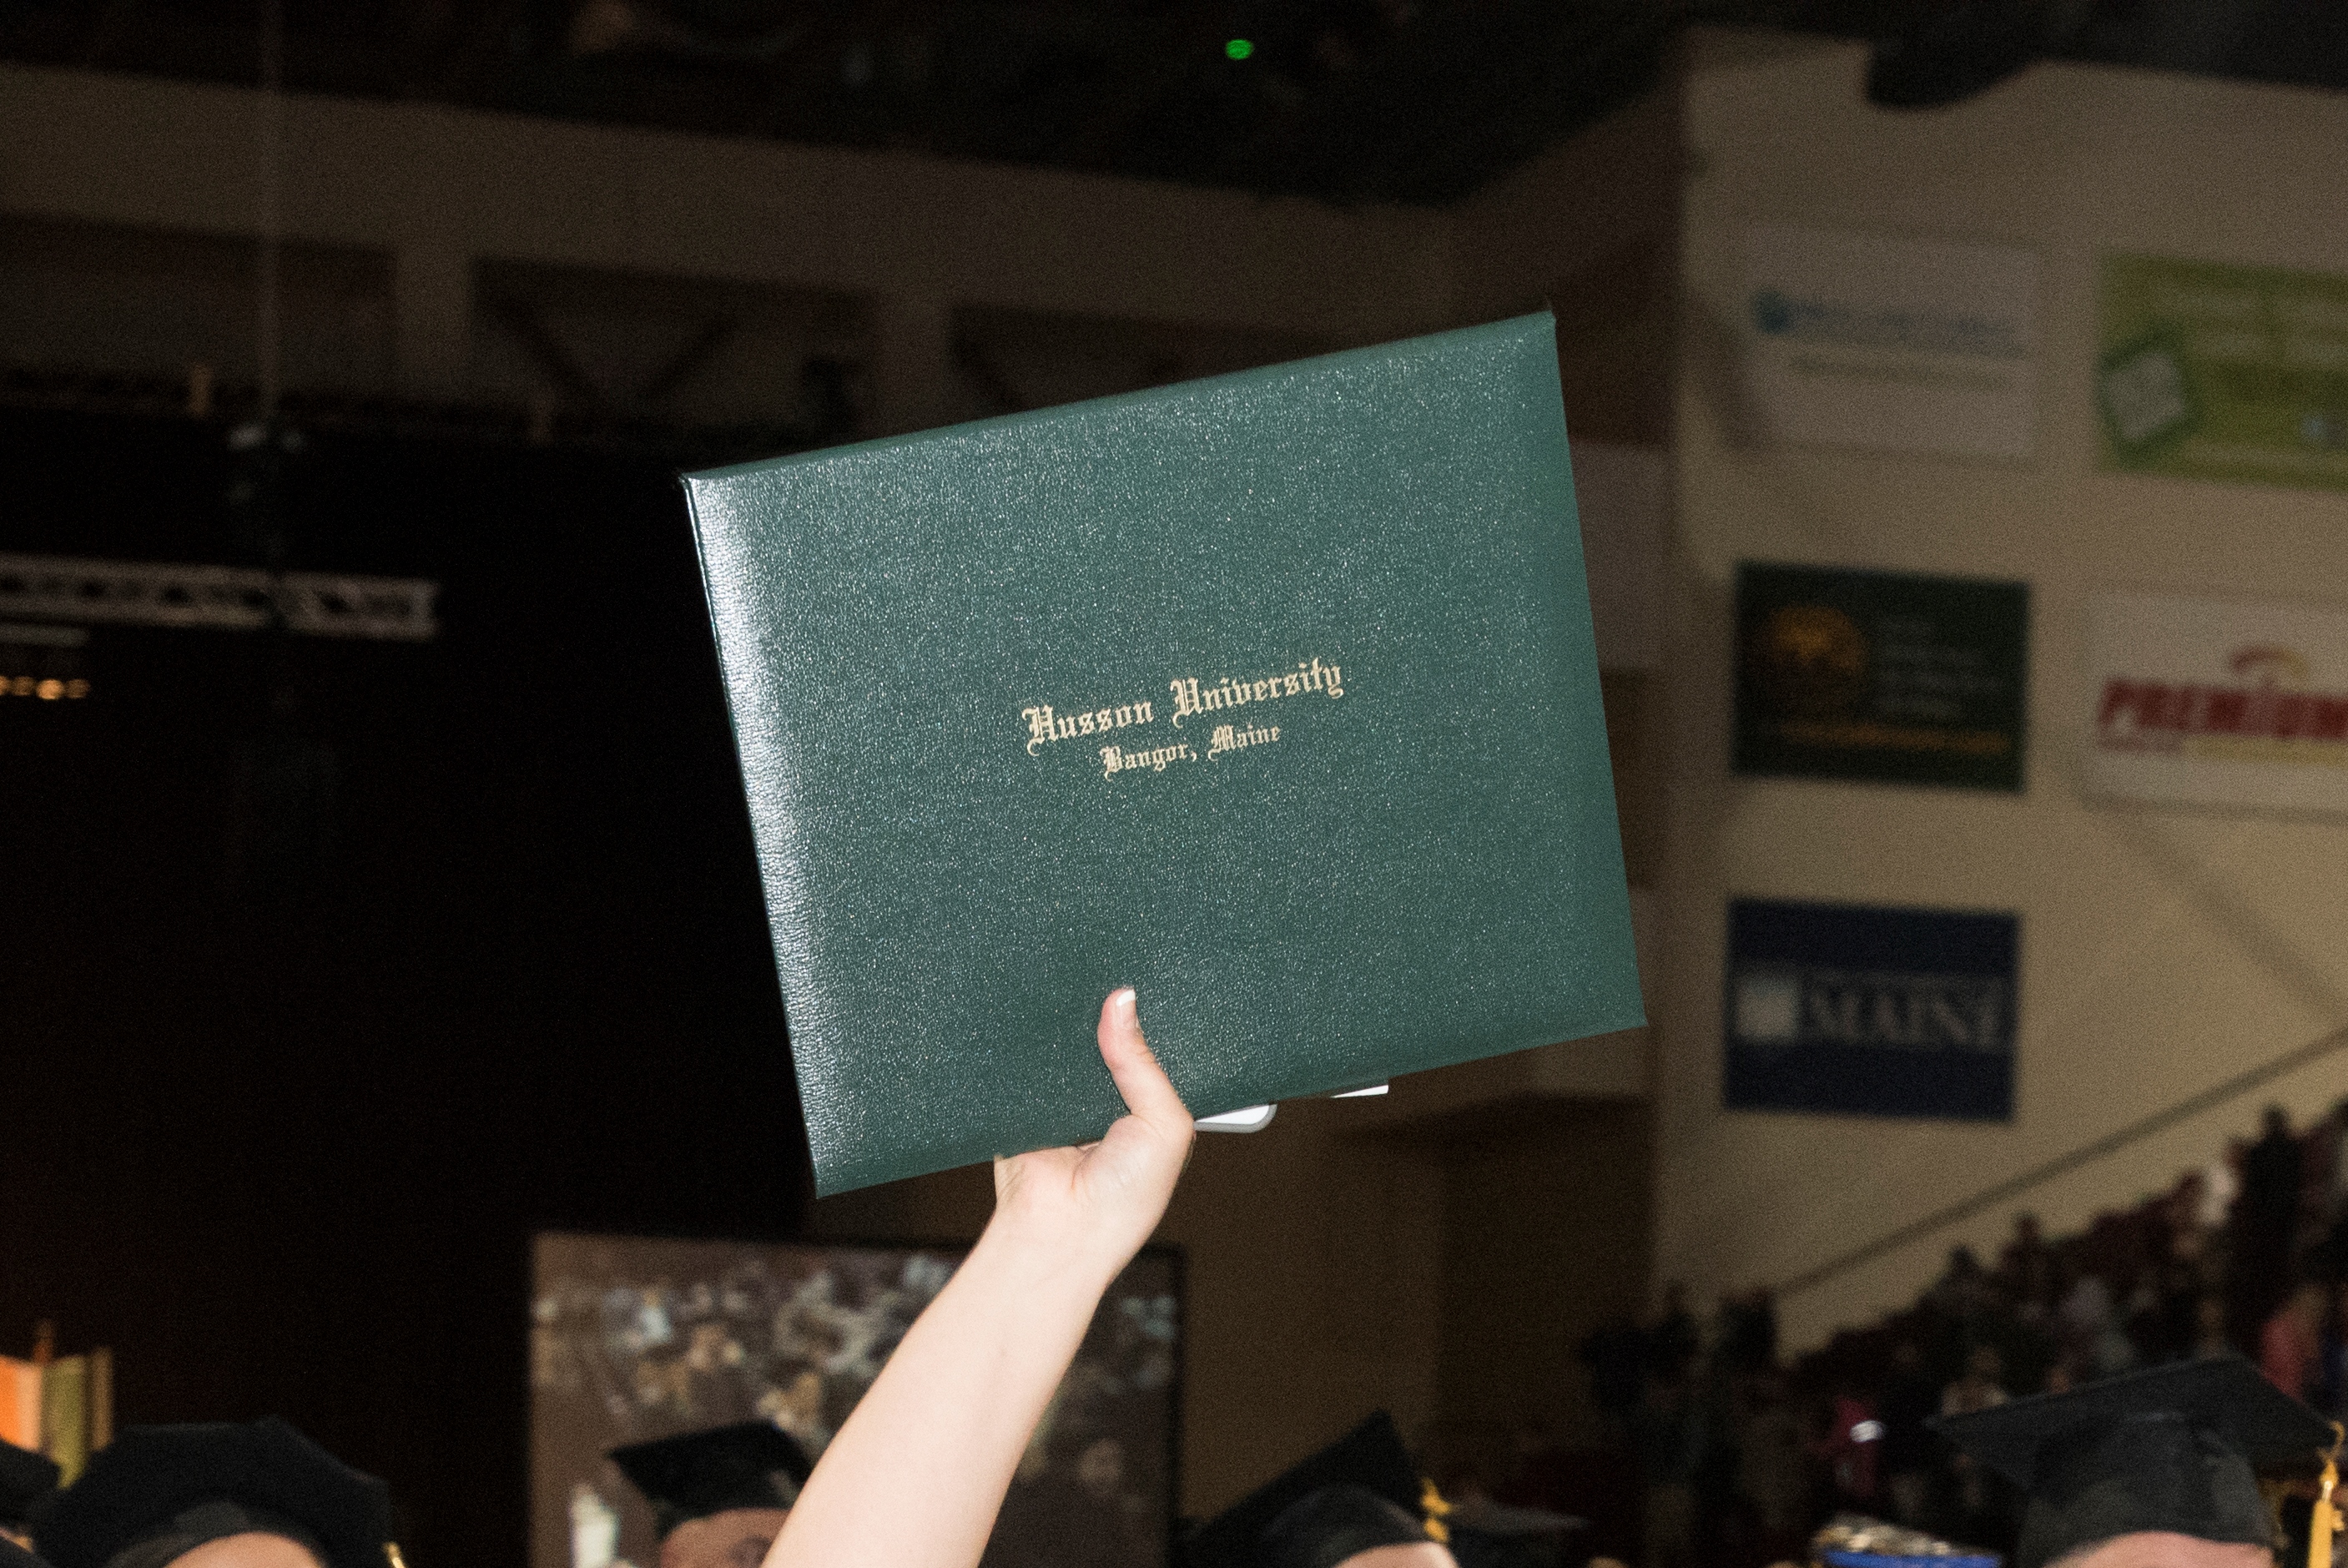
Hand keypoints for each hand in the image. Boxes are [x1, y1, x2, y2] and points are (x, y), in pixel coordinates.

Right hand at [989, 988, 1193, 1284]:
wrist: (1060, 1231)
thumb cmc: (1125, 1199)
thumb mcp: (1165, 1125)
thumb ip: (1145, 1063)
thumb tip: (1123, 1002)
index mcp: (1151, 1109)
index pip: (1154, 1050)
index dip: (1152, 1021)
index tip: (1148, 987)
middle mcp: (1109, 1103)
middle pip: (1111, 1041)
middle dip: (1111, 1019)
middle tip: (1115, 988)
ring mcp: (1066, 1100)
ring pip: (1070, 1046)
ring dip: (1072, 1031)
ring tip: (1080, 1008)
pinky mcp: (1026, 1100)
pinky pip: (1030, 1059)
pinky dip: (1034, 1046)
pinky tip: (1045, 1030)